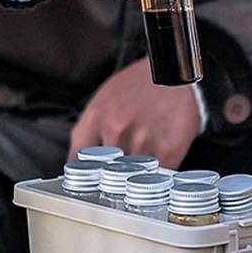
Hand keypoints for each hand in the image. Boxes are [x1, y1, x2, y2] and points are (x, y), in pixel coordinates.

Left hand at [69, 59, 201, 169]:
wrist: (173, 72)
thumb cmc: (138, 85)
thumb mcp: (103, 100)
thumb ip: (90, 130)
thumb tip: (80, 161)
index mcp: (96, 117)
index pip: (78, 159)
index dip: (84, 174)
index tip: (91, 180)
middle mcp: (116, 130)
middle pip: (106, 172)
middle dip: (112, 177)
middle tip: (122, 175)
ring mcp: (142, 141)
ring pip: (133, 177)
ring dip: (137, 178)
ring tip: (145, 166)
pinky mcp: (168, 148)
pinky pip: (158, 175)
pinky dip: (158, 177)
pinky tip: (160, 168)